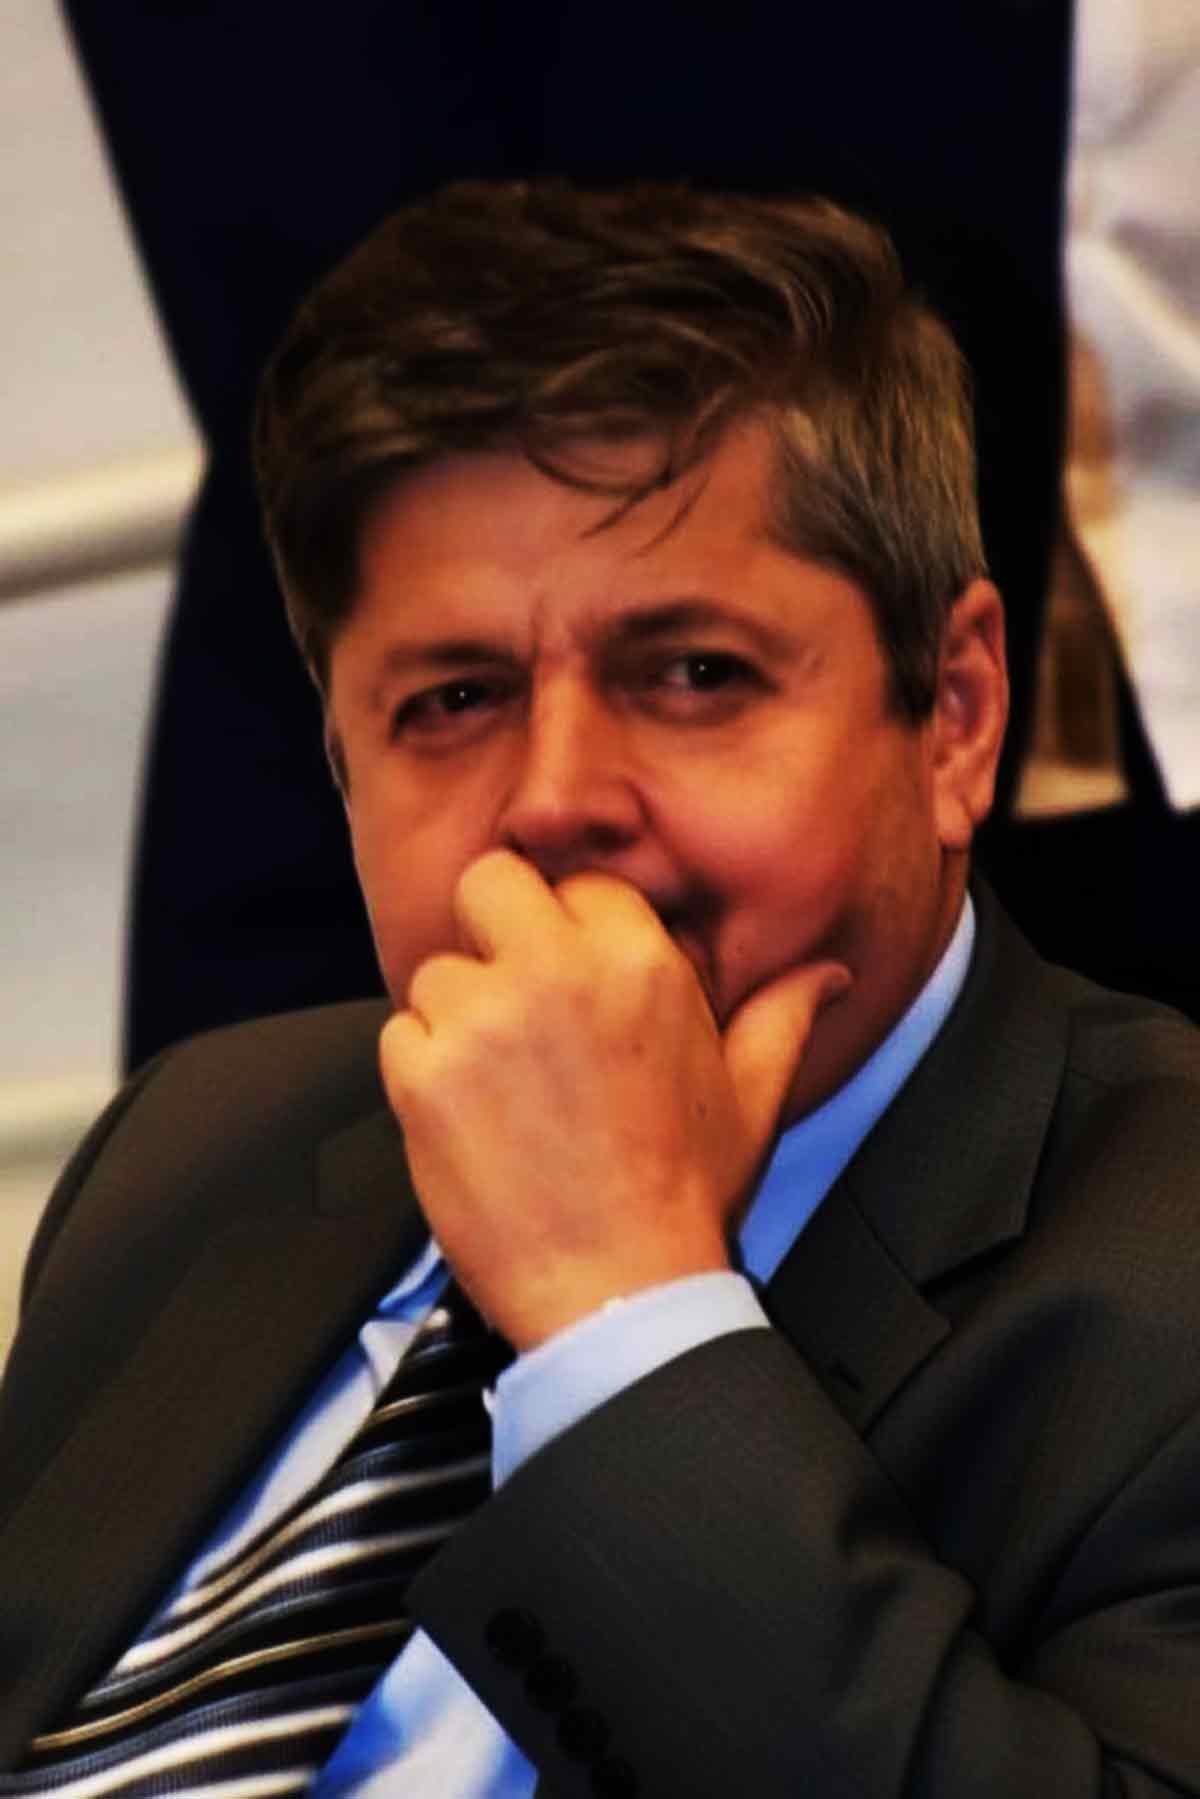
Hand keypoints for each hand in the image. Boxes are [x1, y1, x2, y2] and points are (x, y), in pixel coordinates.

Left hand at [380, 849, 849, 1347]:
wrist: (619, 1296)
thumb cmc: (683, 1202)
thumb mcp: (754, 1099)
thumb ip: (783, 1016)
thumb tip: (825, 975)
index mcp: (641, 963)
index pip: (578, 885)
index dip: (571, 930)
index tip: (572, 979)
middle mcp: (559, 973)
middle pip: (489, 881)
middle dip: (494, 929)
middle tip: (513, 998)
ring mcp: (485, 1021)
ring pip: (437, 970)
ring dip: (457, 1017)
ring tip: (502, 1086)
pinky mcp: (427, 1076)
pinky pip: (398, 1035)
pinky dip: (421, 1071)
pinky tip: (471, 1119)